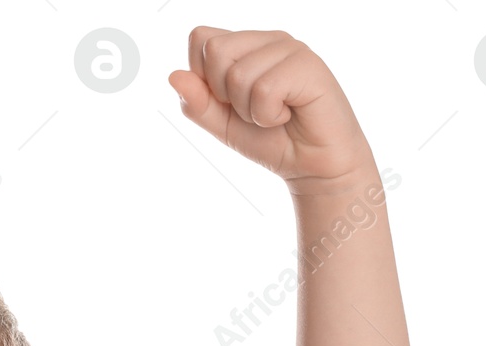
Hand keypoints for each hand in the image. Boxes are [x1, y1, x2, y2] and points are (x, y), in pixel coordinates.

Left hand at [168, 29, 373, 194]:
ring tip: (274, 115)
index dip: (203, 77)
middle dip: (225, 94)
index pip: (200, 39)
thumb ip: (197, 103)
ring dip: (249, 111)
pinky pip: (264, 89)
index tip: (229, 101)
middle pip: (215, 50)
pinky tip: (288, 116)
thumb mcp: (223, 126)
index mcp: (245, 46)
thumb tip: (174, 76)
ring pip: (238, 75)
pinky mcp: (308, 64)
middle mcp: (267, 40)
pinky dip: (269, 116)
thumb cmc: (271, 141)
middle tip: (253, 110)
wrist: (311, 167)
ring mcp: (289, 48)